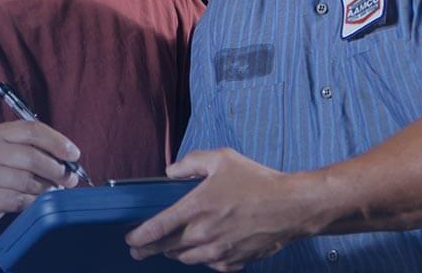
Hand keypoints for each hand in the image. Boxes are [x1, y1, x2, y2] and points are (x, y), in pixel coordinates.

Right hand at [0, 121, 80, 228]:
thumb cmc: (3, 168)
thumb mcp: (15, 149)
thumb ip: (40, 149)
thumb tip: (71, 161)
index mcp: (0, 133)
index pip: (32, 130)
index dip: (57, 142)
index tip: (74, 155)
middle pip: (31, 157)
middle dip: (56, 170)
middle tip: (70, 179)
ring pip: (26, 181)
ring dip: (47, 188)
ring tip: (53, 190)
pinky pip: (18, 200)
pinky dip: (34, 202)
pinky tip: (37, 201)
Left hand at [126, 149, 320, 270]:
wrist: (292, 207)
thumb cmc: (258, 181)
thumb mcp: (221, 159)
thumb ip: (190, 162)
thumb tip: (170, 171)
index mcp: (196, 208)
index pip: (156, 228)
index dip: (138, 236)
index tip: (130, 238)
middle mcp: (204, 234)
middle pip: (166, 248)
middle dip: (148, 249)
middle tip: (138, 249)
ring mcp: (219, 251)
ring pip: (185, 258)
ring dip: (173, 253)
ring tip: (168, 247)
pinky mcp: (234, 261)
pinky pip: (209, 265)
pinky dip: (201, 259)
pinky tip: (201, 250)